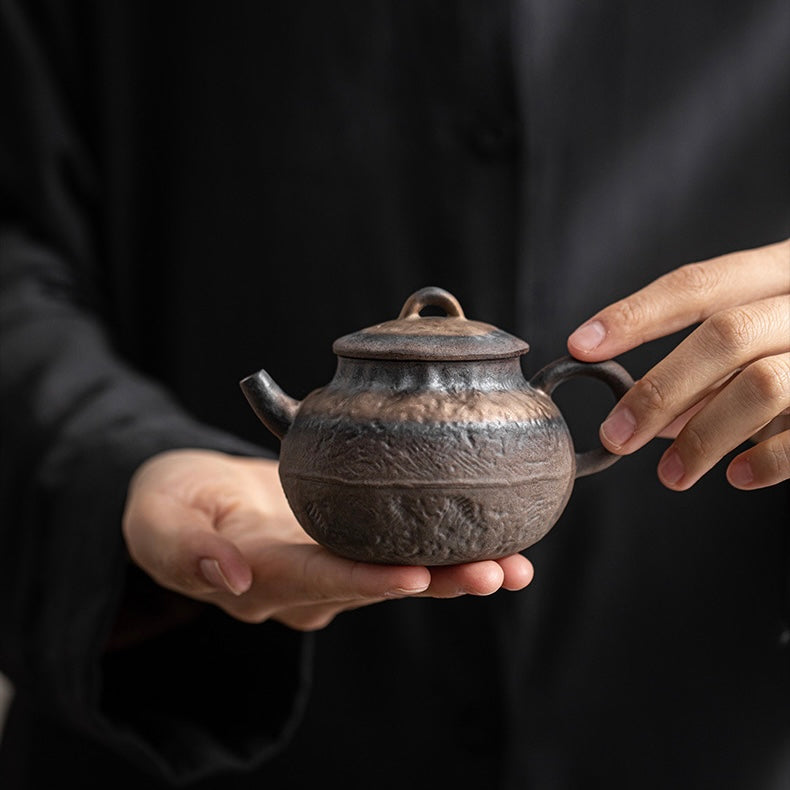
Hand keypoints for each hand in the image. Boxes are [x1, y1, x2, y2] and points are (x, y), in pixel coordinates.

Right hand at [122, 450, 532, 629]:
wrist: (195, 500)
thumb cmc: (172, 501)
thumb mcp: (159, 516)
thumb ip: (182, 546)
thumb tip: (224, 577)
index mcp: (258, 576)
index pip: (315, 580)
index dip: (364, 581)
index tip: (416, 577)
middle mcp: (303, 585)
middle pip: (373, 585)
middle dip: (436, 582)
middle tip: (495, 573)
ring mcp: (330, 569)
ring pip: (398, 573)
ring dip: (456, 572)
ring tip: (515, 566)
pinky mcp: (348, 545)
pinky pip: (400, 551)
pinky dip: (446, 547)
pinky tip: (497, 539)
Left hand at [567, 238, 789, 490]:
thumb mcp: (768, 329)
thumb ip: (714, 361)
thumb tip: (648, 411)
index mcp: (787, 268)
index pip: (700, 283)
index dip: (636, 314)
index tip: (582, 344)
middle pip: (726, 334)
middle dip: (660, 389)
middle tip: (616, 436)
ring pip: (765, 385)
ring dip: (704, 436)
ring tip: (671, 475)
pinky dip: (767, 460)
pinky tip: (739, 476)